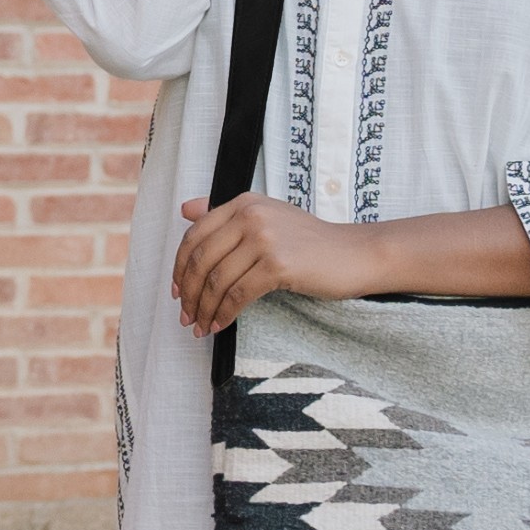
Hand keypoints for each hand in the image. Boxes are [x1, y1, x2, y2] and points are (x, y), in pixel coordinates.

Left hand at [170, 192, 377, 336]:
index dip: (179, 267)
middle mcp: (251, 215)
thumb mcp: (267, 217)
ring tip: (200, 326)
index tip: (176, 290)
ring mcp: (265, 239)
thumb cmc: (310, 242)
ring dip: (204, 309)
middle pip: (200, 260)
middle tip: (185, 316)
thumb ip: (226, 214)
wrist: (353, 254)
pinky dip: (224, 313)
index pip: (195, 235)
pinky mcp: (277, 264)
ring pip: (216, 280)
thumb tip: (184, 210)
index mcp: (244, 203)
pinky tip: (220, 325)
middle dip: (188, 294)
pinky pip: (238, 294)